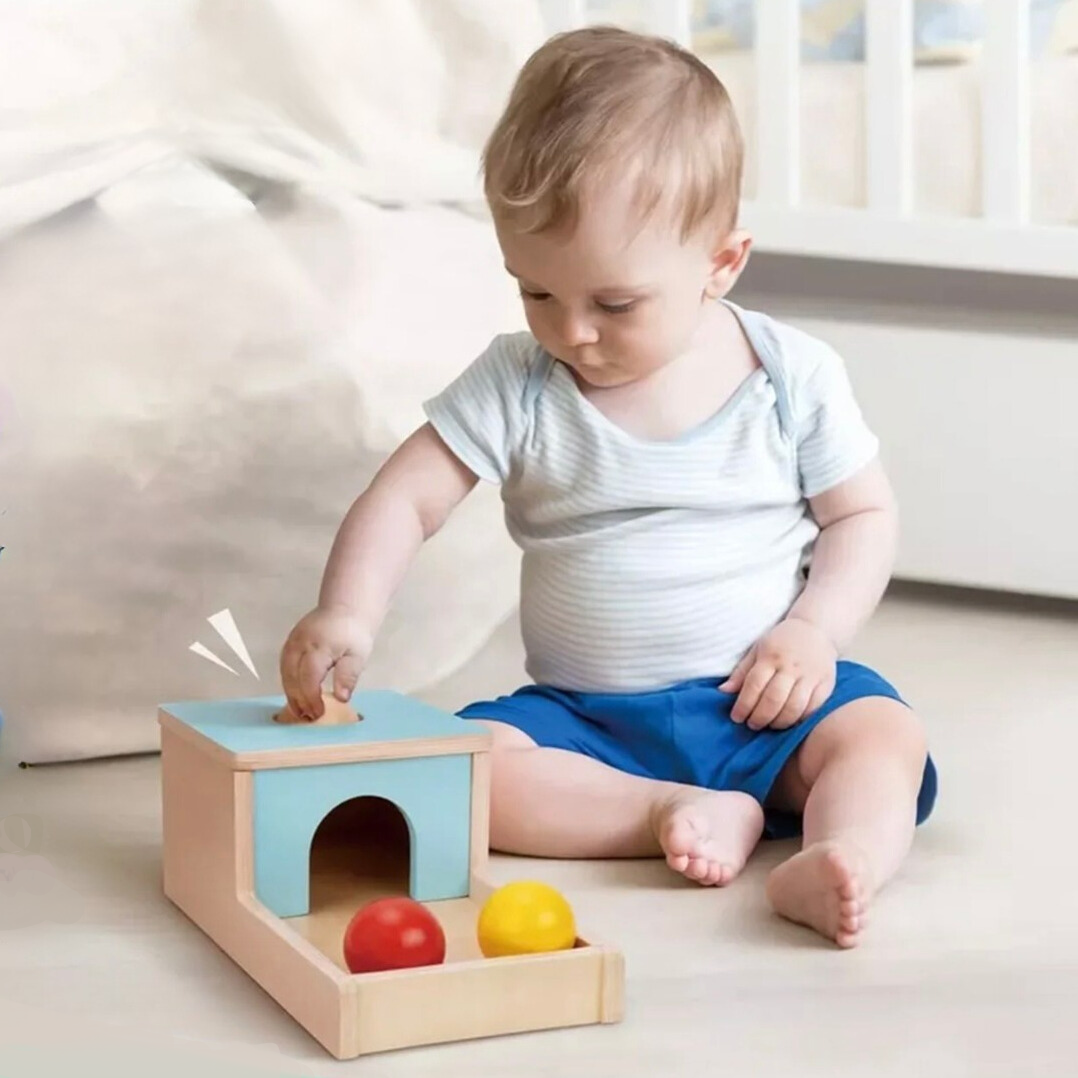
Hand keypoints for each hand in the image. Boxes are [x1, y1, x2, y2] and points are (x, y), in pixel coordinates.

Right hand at [279, 606, 374, 720]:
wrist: (345, 609)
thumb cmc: (353, 634)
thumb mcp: (358, 655)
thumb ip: (348, 675)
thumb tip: (341, 698)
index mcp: (318, 647)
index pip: (308, 677)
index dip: (310, 698)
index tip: (318, 713)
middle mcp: (300, 644)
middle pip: (292, 677)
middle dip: (298, 700)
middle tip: (308, 718)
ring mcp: (292, 642)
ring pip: (285, 673)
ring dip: (290, 694)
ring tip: (300, 712)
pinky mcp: (289, 643)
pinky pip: (284, 666)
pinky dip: (288, 683)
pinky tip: (295, 696)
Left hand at [719, 617, 837, 730]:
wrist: (815, 629)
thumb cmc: (781, 642)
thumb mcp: (758, 650)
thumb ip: (742, 672)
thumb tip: (723, 691)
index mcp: (771, 656)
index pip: (754, 685)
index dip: (743, 705)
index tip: (736, 718)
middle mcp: (791, 666)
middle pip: (774, 699)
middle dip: (760, 717)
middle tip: (752, 725)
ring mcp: (811, 675)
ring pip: (794, 707)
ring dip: (779, 722)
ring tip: (770, 725)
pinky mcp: (826, 684)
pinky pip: (813, 708)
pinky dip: (800, 720)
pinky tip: (790, 722)